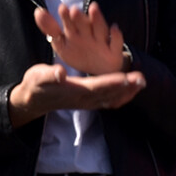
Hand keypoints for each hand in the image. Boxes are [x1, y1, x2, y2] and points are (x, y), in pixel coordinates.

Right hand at [7, 62, 145, 127]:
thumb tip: (60, 73)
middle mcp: (83, 99)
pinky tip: (128, 90)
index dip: (113, 82)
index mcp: (74, 91)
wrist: (33, 100)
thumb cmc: (36, 84)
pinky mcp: (88, 102)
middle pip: (109, 94)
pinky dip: (121, 96)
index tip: (128, 77)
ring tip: (140, 83)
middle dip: (126, 87)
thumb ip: (49, 75)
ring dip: (127, 92)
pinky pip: (108, 101)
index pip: (97, 86)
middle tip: (142, 79)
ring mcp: (87, 103)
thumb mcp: (38, 76)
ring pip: (111, 99)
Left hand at [35, 4, 126, 75]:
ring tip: (93, 8)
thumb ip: (50, 28)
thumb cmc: (78, 52)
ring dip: (97, 19)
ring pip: (100, 29)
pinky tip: (114, 28)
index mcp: (75, 30)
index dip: (65, 15)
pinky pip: (117, 43)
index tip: (62, 8)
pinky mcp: (114, 51)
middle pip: (84, 23)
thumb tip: (38, 11)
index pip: (69, 21)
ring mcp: (102, 41)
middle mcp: (89, 33)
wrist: (100, 71)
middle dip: (79, 17)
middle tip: (73, 10)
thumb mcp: (61, 43)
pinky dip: (116, 36)